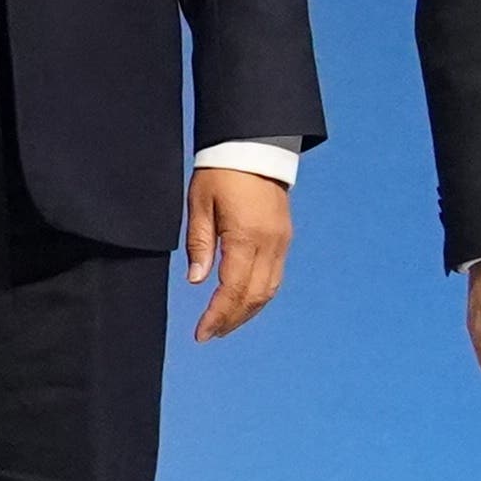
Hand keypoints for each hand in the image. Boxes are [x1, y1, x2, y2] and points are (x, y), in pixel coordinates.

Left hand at [183, 166, 292, 339]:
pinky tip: (243, 302)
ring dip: (247, 312)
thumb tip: (196, 281)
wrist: (254, 146)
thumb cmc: (220, 171)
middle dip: (231, 320)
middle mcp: (269, 244)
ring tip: (224, 324)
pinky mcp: (284, 237)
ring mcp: (281, 242)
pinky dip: (259, 295)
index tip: (201, 334)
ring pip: (269, 290)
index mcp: (245, 237)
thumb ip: (199, 244)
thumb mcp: (199, 204)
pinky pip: (275, 277)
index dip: (216, 316)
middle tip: (210, 334)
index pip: (232, 290)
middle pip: (253, 297)